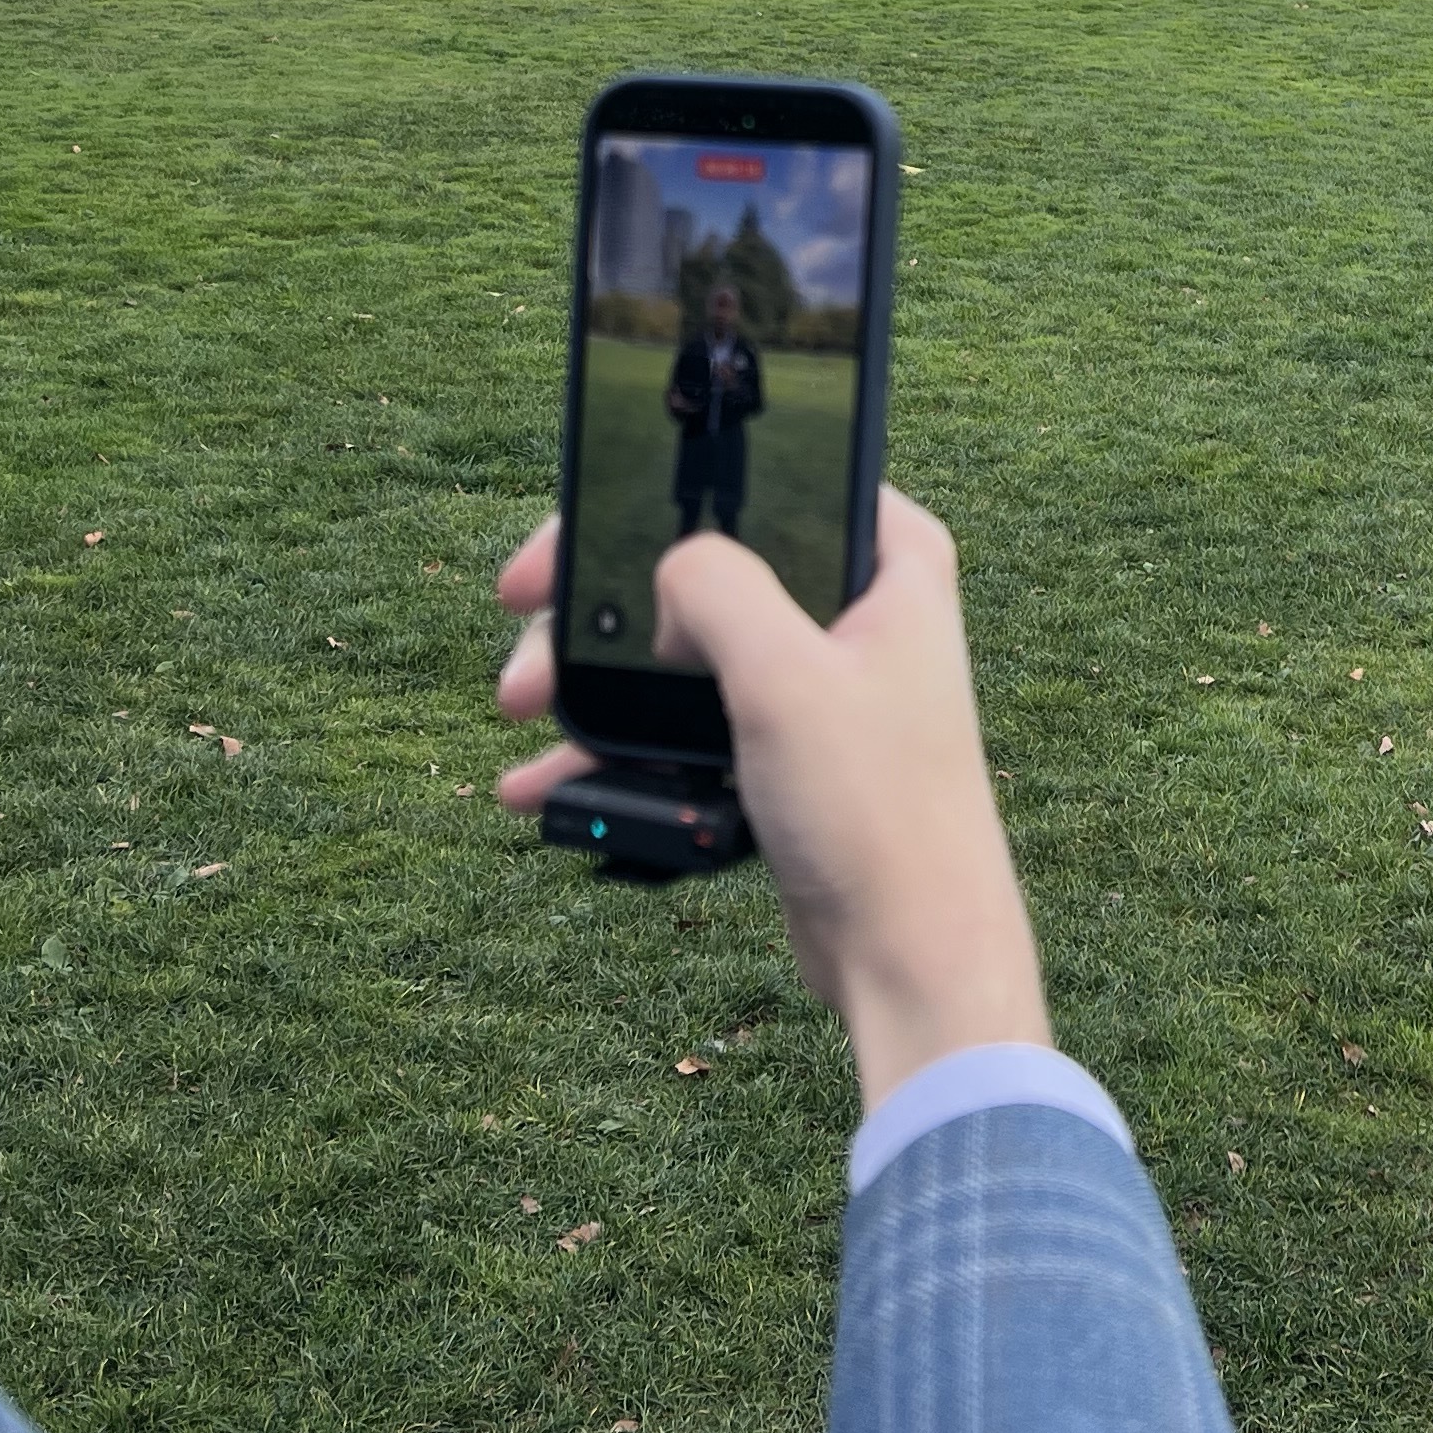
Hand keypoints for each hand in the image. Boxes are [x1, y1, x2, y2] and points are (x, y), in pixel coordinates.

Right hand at [495, 492, 1049, 1113]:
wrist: (910, 954)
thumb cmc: (876, 808)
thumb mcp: (783, 673)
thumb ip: (714, 584)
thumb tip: (665, 571)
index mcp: (890, 556)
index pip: (760, 479)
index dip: (646, 500)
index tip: (559, 551)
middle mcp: (859, 604)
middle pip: (702, 567)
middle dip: (599, 607)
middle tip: (525, 646)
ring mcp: (821, 679)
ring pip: (682, 649)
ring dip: (596, 679)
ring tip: (521, 710)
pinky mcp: (790, 748)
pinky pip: (688, 722)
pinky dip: (622, 743)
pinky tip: (543, 778)